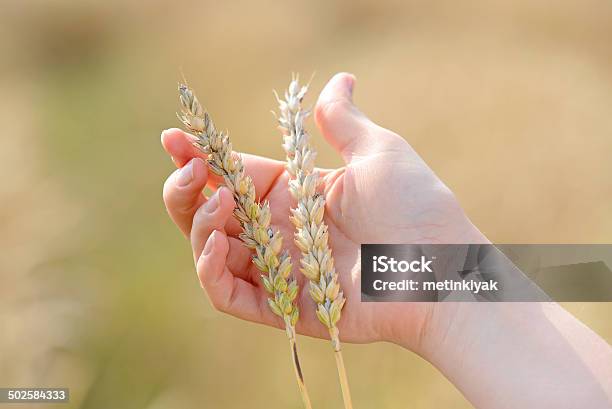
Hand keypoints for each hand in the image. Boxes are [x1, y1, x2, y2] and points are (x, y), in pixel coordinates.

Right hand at [161, 73, 485, 349]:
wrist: (444, 269)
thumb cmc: (417, 207)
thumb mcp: (379, 152)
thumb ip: (343, 121)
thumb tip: (339, 79)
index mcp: (294, 193)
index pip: (233, 174)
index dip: (200, 156)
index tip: (174, 137)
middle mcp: (279, 230)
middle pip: (208, 212)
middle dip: (185, 188)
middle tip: (192, 170)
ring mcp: (278, 269)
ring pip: (209, 250)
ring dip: (197, 224)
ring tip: (220, 202)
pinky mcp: (283, 306)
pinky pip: (228, 294)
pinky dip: (210, 270)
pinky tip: (215, 243)